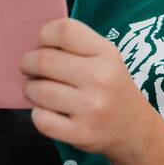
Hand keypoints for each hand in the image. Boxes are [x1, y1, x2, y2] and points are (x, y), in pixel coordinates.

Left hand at [19, 17, 155, 161]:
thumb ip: (75, 46)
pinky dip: (37, 114)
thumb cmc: (111, 87)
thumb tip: (32, 44)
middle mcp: (100, 78)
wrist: (135, 129)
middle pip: (44, 60)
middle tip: (29, 69)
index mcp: (106, 53)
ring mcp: (91, 108)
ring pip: (39, 91)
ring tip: (37, 90)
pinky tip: (47, 111)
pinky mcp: (81, 134)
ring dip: (30, 89)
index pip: (64, 31)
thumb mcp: (106, 58)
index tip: (41, 45)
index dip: (43, 35)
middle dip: (27, 63)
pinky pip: (41, 119)